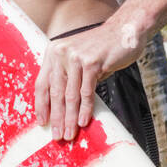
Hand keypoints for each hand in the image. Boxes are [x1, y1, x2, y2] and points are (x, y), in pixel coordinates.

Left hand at [34, 17, 142, 141]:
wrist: (124, 30)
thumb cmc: (102, 48)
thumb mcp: (78, 58)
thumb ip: (69, 77)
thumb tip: (63, 107)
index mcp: (54, 52)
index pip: (42, 83)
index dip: (41, 105)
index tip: (42, 122)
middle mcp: (61, 53)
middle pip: (55, 92)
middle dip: (56, 117)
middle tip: (57, 136)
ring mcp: (76, 57)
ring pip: (70, 95)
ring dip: (69, 118)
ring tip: (69, 134)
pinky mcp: (91, 63)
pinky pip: (86, 92)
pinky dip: (85, 109)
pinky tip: (83, 121)